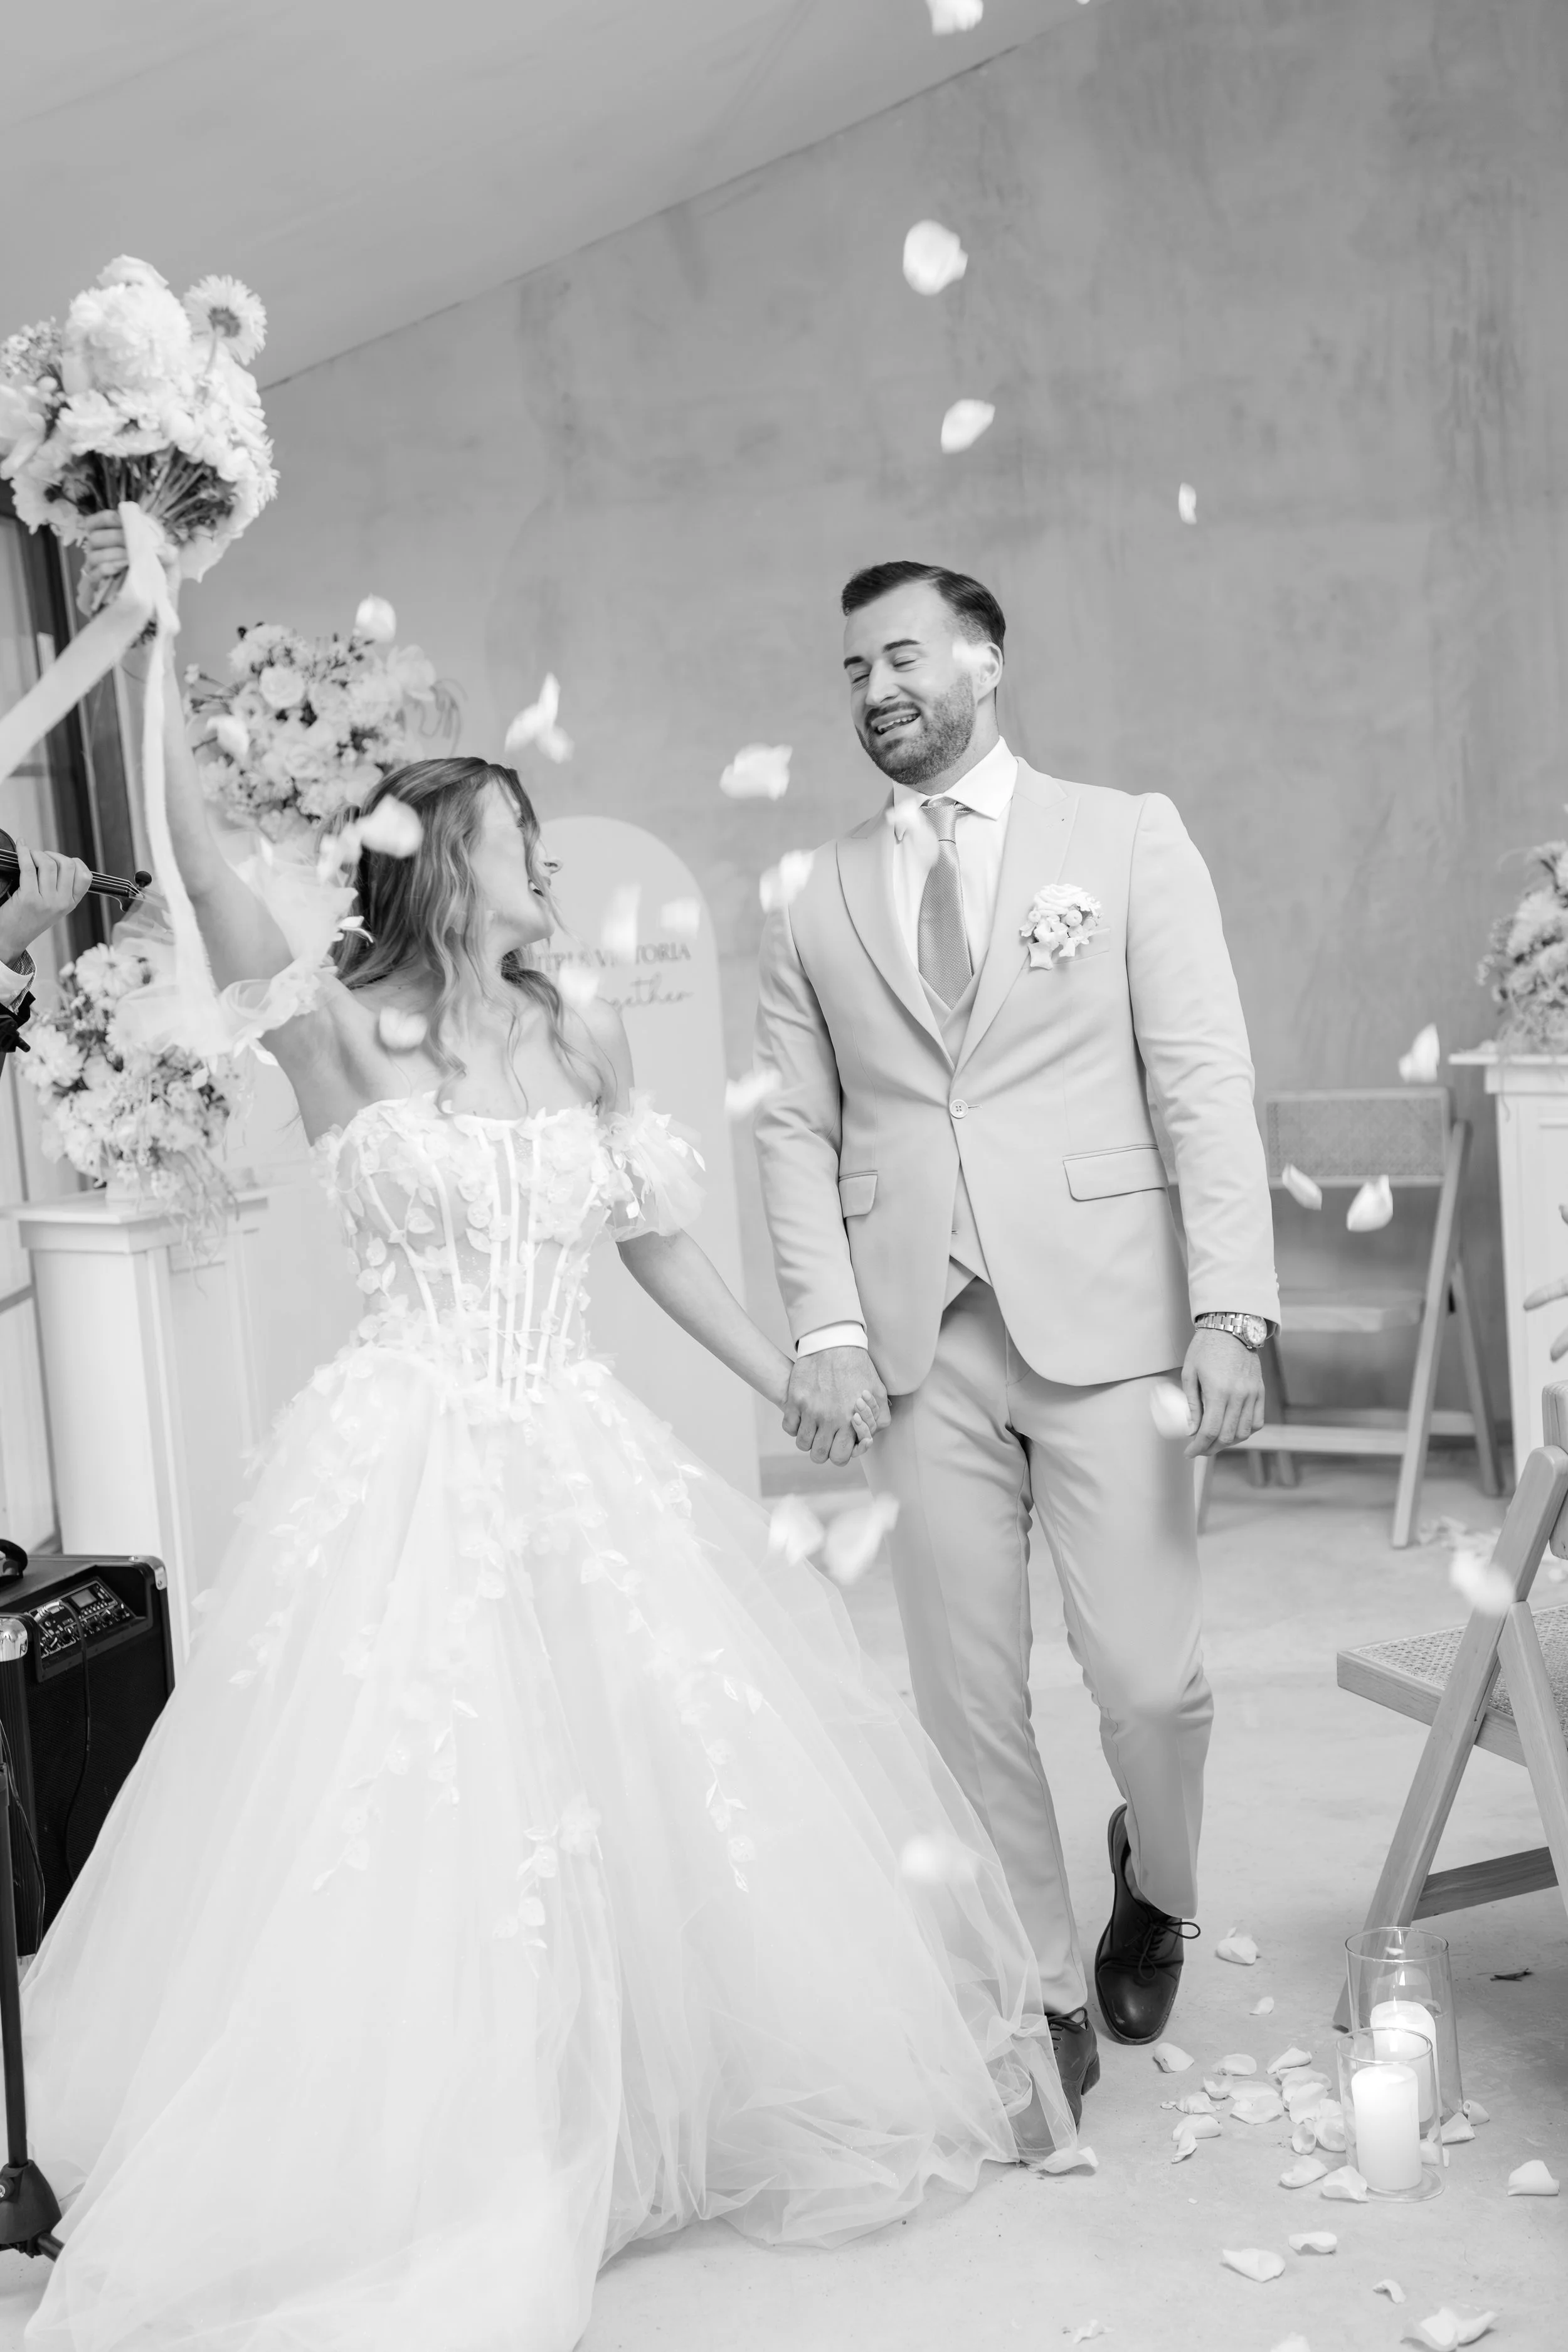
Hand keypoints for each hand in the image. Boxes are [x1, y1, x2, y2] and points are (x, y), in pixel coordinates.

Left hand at [0, 845, 92, 967]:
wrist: (12, 937)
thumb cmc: (29, 920)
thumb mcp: (54, 908)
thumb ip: (62, 890)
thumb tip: (59, 861)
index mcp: (71, 904)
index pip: (85, 877)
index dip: (75, 862)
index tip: (61, 860)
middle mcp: (61, 903)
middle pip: (67, 865)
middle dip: (53, 854)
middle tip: (41, 857)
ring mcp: (46, 901)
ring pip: (48, 864)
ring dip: (37, 853)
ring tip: (29, 856)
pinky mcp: (28, 897)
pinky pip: (28, 867)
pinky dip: (23, 852)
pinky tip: (21, 847)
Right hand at [77, 511, 178, 620]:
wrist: (159, 618)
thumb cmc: (162, 589)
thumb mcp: (171, 567)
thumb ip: (168, 553)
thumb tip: (158, 547)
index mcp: (117, 544)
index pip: (98, 523)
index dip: (106, 518)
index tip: (120, 519)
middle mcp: (104, 554)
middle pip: (95, 537)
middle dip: (114, 537)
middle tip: (131, 544)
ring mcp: (98, 571)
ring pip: (93, 554)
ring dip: (112, 553)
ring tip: (130, 559)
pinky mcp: (97, 589)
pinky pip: (93, 574)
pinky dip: (107, 568)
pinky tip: (120, 569)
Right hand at [782, 1346, 890, 1467]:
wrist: (834, 1341)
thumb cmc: (857, 1367)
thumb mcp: (878, 1392)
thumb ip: (879, 1418)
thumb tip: (870, 1437)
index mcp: (849, 1420)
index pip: (840, 1457)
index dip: (841, 1454)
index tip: (841, 1444)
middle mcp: (828, 1418)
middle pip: (819, 1455)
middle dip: (824, 1450)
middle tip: (827, 1438)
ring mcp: (809, 1410)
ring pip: (802, 1443)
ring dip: (809, 1439)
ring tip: (815, 1428)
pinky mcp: (794, 1400)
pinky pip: (789, 1427)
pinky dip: (795, 1426)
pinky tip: (803, 1417)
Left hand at [1179, 1327, 1264, 1457]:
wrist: (1231, 1327)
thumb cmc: (1205, 1348)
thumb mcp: (1189, 1374)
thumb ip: (1192, 1404)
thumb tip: (1191, 1430)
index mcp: (1218, 1391)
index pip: (1210, 1431)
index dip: (1198, 1447)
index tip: (1189, 1452)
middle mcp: (1239, 1395)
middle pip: (1227, 1436)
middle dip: (1211, 1448)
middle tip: (1199, 1448)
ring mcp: (1252, 1394)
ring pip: (1244, 1432)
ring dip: (1229, 1442)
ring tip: (1215, 1441)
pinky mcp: (1260, 1391)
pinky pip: (1257, 1421)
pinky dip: (1246, 1431)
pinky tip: (1233, 1430)